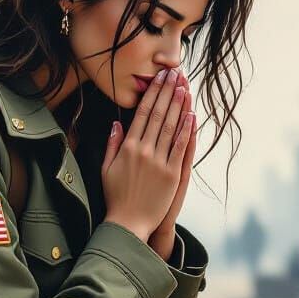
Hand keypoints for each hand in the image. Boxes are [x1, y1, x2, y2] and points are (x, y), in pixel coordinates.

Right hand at [101, 68, 194, 241]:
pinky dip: (187, 130)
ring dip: (179, 105)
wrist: (128, 224)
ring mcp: (159, 162)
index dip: (152, 93)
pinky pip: (181, 148)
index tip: (159, 78)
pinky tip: (192, 115)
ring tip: (185, 87)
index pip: (142, 113)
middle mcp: (144, 151)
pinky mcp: (172, 175)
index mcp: (127, 147)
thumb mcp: (106, 169)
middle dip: (168, 92)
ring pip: (171, 127)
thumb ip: (112, 144)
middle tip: (176, 73)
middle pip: (159, 115)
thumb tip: (117, 123)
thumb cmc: (116, 197)